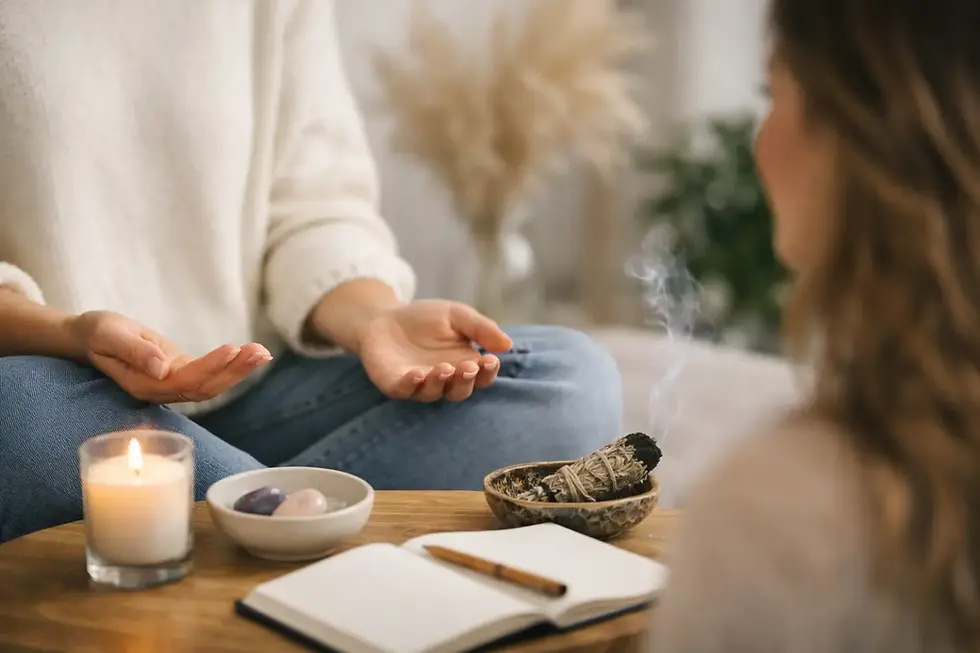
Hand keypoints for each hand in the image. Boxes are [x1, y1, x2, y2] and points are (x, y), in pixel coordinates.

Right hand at [70, 310, 272, 403]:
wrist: (90, 336)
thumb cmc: (98, 334)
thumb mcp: (110, 336)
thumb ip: (135, 353)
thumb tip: (162, 368)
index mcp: (144, 385)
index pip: (185, 381)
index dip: (211, 368)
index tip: (232, 349)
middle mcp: (161, 390)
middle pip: (205, 388)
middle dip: (235, 371)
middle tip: (260, 352)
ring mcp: (172, 384)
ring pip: (211, 384)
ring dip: (239, 369)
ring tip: (262, 352)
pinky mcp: (181, 373)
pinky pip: (210, 374)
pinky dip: (232, 365)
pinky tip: (251, 354)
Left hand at [356, 300, 512, 401]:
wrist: (384, 316)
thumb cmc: (425, 319)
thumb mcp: (456, 315)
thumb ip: (481, 328)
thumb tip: (507, 344)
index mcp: (463, 365)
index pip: (482, 376)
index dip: (488, 372)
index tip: (490, 359)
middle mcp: (444, 380)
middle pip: (460, 390)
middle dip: (466, 380)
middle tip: (468, 365)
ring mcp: (418, 385)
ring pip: (434, 392)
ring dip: (440, 382)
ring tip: (443, 368)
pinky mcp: (394, 384)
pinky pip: (404, 390)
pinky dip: (411, 384)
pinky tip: (417, 373)